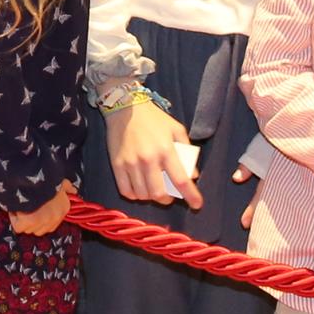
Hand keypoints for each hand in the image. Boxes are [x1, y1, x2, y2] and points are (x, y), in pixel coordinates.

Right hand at [7, 183, 73, 237]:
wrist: (34, 175)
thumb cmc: (47, 178)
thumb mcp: (61, 180)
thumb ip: (67, 187)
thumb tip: (73, 190)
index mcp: (63, 208)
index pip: (51, 224)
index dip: (41, 218)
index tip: (35, 209)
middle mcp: (54, 218)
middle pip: (39, 229)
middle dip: (32, 222)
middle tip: (26, 209)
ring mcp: (41, 221)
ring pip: (29, 229)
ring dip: (23, 221)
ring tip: (20, 207)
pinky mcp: (28, 222)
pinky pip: (18, 227)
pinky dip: (14, 219)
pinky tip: (15, 208)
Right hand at [106, 93, 198, 208]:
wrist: (124, 108)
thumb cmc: (154, 119)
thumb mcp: (176, 129)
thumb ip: (187, 151)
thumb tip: (193, 175)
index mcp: (166, 150)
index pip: (181, 180)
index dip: (191, 196)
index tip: (197, 205)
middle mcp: (148, 159)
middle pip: (160, 194)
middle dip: (168, 199)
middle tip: (170, 194)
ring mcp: (131, 163)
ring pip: (143, 195)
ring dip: (151, 197)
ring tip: (154, 188)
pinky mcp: (117, 165)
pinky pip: (126, 191)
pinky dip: (135, 195)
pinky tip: (139, 188)